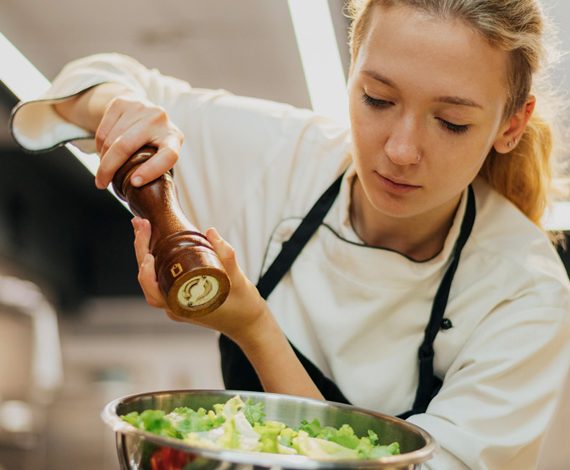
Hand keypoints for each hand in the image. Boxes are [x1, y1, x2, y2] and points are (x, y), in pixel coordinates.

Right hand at [53, 83, 183, 189]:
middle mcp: (160, 119)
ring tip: (103, 168)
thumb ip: (153, 170)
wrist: (145, 109)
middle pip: (126, 146)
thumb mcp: (160, 155)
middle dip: (109, 168)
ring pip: (111, 139)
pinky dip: (99, 145)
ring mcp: (141, 108)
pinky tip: (102, 152)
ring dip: (102, 158)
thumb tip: (138, 204)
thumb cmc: (154, 143)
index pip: (168, 156)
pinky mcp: (122, 102)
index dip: (152, 171)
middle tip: (101, 184)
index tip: (134, 183)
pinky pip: (103, 129)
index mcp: (174, 138)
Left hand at [131, 217, 267, 341]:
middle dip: (141, 250)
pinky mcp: (182, 296)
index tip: (148, 254)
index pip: (154, 291)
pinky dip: (156, 260)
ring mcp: (177, 302)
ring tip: (144, 228)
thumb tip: (210, 232)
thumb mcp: (238, 281)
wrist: (249, 324)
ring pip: (153, 278)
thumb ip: (226, 258)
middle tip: (141, 224)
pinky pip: (162, 278)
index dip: (146, 273)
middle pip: (148, 280)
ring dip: (146, 253)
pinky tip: (156, 242)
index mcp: (183, 307)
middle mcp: (175, 306)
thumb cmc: (244, 308)